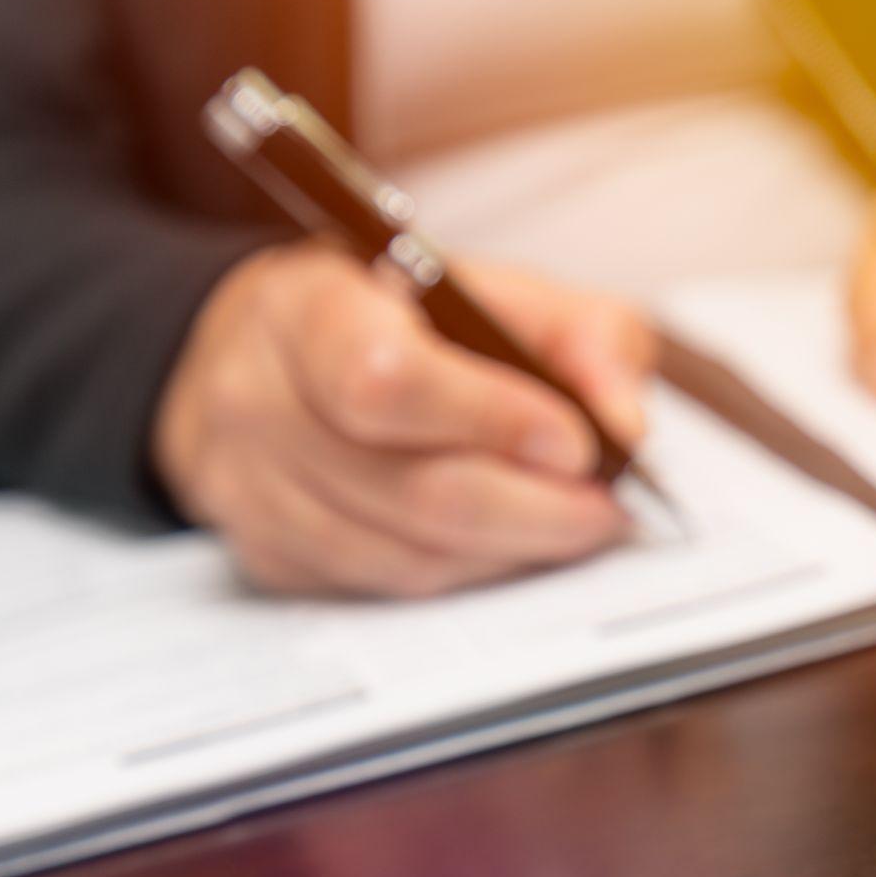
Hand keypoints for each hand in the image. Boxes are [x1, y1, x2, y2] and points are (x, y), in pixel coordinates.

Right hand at [153, 242, 656, 596]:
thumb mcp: (492, 288)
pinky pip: (387, 588)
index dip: (492, 421)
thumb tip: (625, 424)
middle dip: (534, 508)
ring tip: (571, 522)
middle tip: (606, 507)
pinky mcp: (266, 556)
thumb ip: (577, 336)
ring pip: (408, 557)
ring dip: (510, 548)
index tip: (574, 441)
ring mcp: (251, 489)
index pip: (387, 382)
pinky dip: (467, 572)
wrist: (272, 349)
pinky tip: (505, 540)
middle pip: (411, 489)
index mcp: (310, 309)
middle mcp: (258, 400)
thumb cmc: (398, 316)